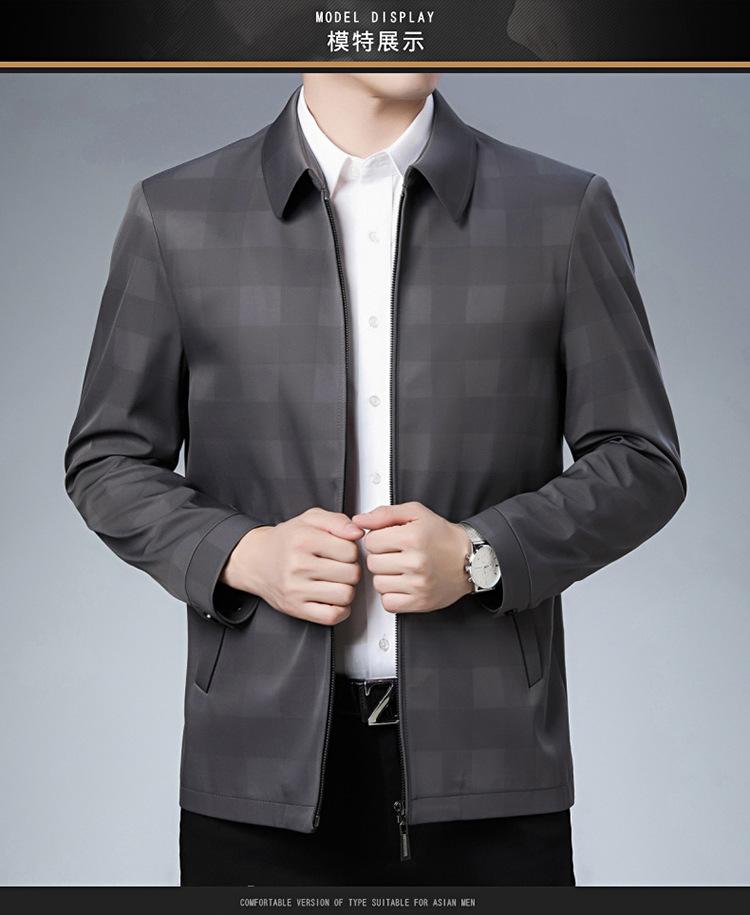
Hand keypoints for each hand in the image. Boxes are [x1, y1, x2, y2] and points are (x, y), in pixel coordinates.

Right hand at [220, 508, 363, 624]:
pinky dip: (340, 609)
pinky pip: (332, 616)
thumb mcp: (311, 519)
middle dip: (351, 569)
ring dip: (347, 589)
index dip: (352, 551)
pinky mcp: (295, 608)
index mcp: (303, 539)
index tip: (342, 551)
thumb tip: (358, 532)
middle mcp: (298, 565)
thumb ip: (338, 520)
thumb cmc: (287, 540)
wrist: (256, 560)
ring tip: (336, 581)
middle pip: (351, 574)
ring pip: (345, 595)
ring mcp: (296, 589)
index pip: (350, 550)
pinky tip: (332, 597)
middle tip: (339, 566)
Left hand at [352, 502, 472, 613]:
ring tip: (401, 569)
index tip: (390, 540)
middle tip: (397, 554)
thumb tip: (359, 520)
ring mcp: (418, 584)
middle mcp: (416, 562)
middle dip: (381, 557)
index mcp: (412, 538)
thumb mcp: (415, 513)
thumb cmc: (442, 536)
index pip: (370, 541)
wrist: (469, 558)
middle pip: (372, 563)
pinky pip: (388, 603)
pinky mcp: (421, 602)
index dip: (378, 539)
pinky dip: (391, 595)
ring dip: (385, 577)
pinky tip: (402, 584)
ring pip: (378, 584)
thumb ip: (384, 514)